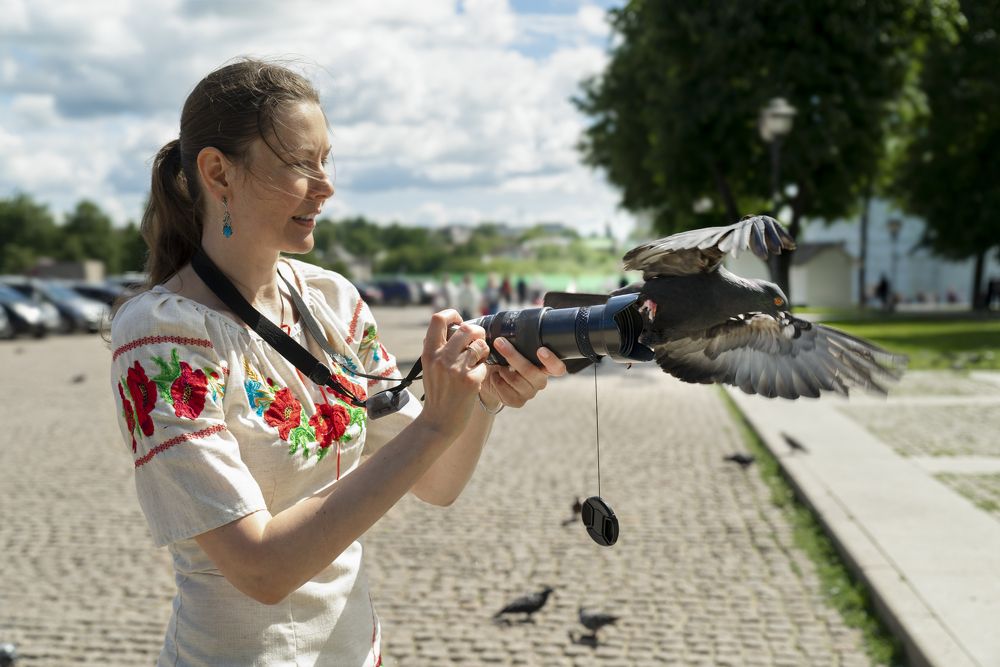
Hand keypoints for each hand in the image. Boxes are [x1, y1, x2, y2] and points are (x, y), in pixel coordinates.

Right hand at [417, 310, 490, 437]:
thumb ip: (438, 348)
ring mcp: (456, 369)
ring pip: (480, 345)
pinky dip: (483, 370)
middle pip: (467, 328)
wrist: (438, 422)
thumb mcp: (430, 367)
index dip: (452, 314)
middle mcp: (441, 358)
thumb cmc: (438, 392)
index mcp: (429, 352)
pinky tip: (476, 378)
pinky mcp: (470, 381)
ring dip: (483, 351)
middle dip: (478, 332)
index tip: (460, 321)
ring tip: (478, 361)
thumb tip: (454, 324)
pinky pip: (485, 365)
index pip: (438, 319)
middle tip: (478, 341)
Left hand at [479, 337, 566, 409]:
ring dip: (502, 369)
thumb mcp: (512, 346)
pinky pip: (505, 391)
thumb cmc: (504, 357)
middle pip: (531, 371)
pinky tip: (495, 376)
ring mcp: (529, 392)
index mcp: (545, 366)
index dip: (552, 361)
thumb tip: (510, 326)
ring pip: (516, 380)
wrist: (489, 376)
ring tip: (497, 364)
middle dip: (513, 355)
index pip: (557, 368)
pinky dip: (496, 380)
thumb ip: (517, 340)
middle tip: (499, 342)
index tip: (541, 350)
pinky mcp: (517, 401)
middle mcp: (540, 380)